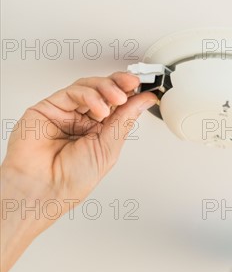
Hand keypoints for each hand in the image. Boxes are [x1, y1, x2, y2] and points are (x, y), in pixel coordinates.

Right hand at [1, 72, 157, 212]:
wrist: (44, 188)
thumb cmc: (71, 180)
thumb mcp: (109, 149)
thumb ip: (124, 121)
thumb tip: (143, 102)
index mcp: (99, 133)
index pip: (117, 106)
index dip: (132, 94)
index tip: (147, 89)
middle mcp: (82, 122)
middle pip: (104, 92)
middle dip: (121, 85)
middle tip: (134, 83)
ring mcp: (66, 113)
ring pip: (89, 87)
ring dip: (108, 88)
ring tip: (119, 98)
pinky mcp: (50, 107)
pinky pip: (73, 92)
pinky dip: (90, 96)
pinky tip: (100, 108)